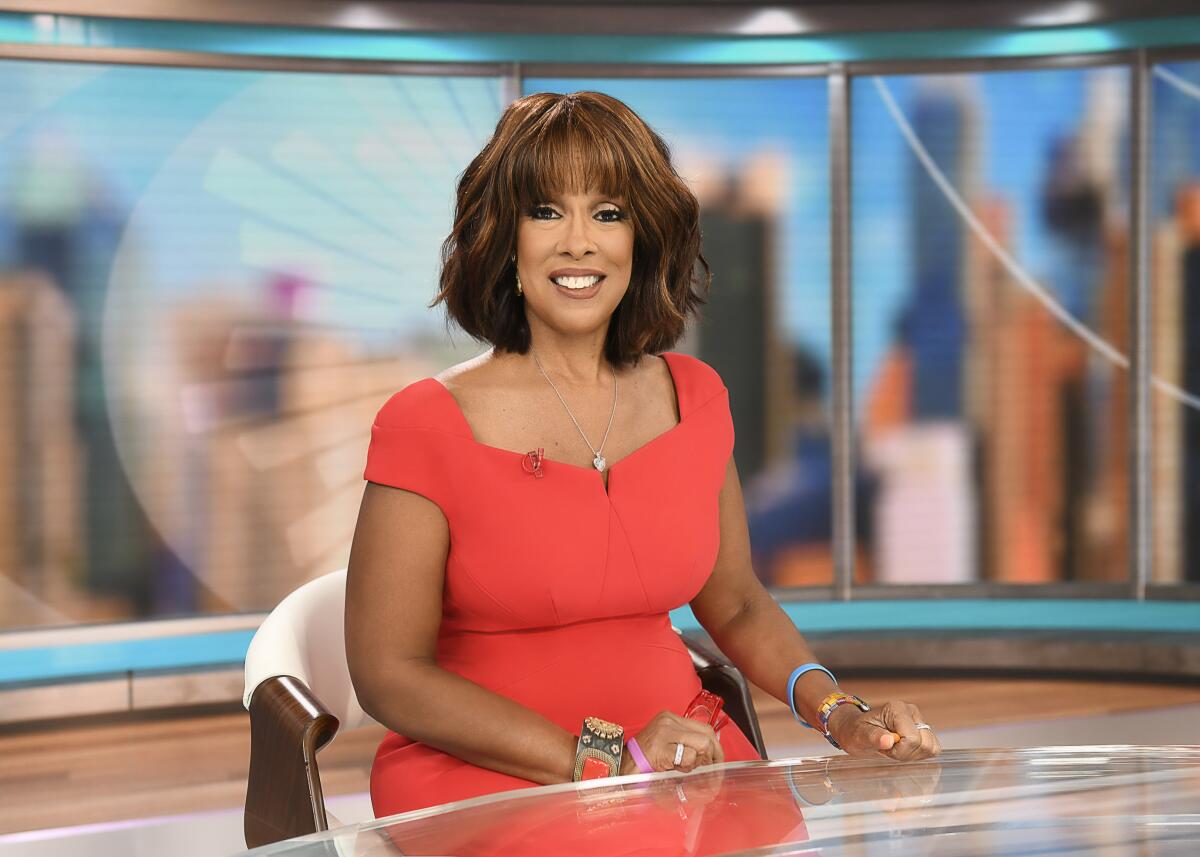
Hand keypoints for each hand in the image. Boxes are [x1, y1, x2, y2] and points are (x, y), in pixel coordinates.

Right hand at [627, 710, 724, 772]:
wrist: (622, 767)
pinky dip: (686, 766)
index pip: (704, 728)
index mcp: (670, 718)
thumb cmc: (644, 759)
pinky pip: (688, 756)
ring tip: (683, 768)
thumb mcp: (667, 743)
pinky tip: (674, 768)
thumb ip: (687, 742)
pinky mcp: (661, 747)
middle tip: (709, 769)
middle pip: (706, 735)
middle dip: (712, 755)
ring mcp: (664, 733)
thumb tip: (712, 749)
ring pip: (701, 745)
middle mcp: (668, 721)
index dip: (715, 746)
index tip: (717, 760)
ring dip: (696, 763)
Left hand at [826, 699, 940, 760]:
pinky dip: (917, 754)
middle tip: (889, 748)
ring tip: (895, 748)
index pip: (913, 739)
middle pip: (925, 744)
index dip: (899, 750)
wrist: (856, 729)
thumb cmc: (856, 731)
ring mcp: (919, 720)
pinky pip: (932, 749)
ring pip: (931, 748)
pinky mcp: (923, 730)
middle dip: (906, 753)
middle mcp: (911, 711)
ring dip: (912, 754)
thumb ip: (874, 737)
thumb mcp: (859, 735)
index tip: (884, 747)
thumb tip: (889, 740)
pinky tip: (902, 749)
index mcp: (897, 709)